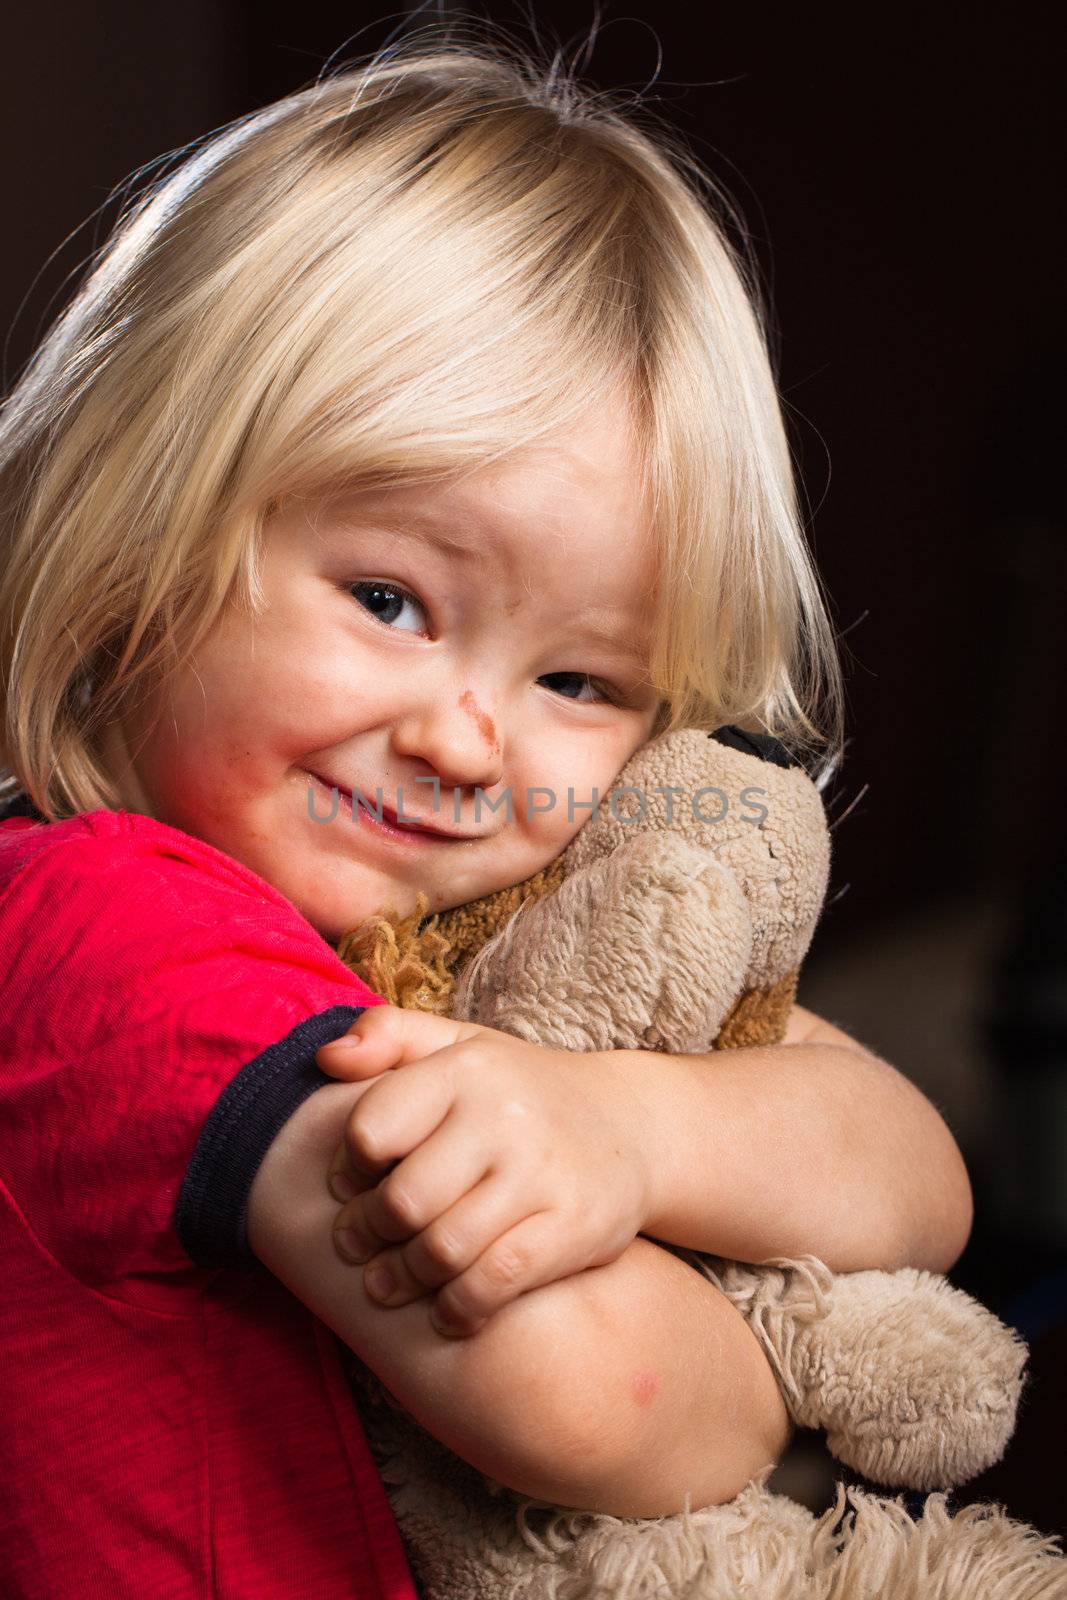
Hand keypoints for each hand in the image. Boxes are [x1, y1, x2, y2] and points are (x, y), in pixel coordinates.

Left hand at [314, 1005, 653, 1337]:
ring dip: (404, 1279)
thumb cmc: (520, 1091)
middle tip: (359, 1246)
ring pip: (442, 1249)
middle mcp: (505, 1116)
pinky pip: (494, 1283)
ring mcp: (542, 1173)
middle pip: (401, 1201)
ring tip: (388, 1285)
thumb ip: (388, 1035)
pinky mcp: (574, 1226)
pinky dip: (458, 1309)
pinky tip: (447, 1312)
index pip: (372, 1128)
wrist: (632, 1127)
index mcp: (466, 1069)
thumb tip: (327, 1059)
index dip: (348, 1167)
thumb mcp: (460, 1047)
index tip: (352, 1185)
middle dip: (367, 1233)